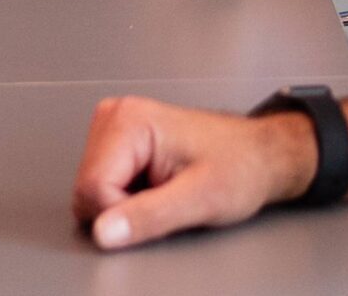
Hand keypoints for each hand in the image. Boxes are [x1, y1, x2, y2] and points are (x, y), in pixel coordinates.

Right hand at [72, 95, 317, 249]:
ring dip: (125, 202)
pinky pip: (101, 186)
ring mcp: (114, 127)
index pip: (92, 189)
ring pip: (91, 191)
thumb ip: (149, 216)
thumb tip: (105, 231)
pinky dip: (126, 195)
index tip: (163, 203)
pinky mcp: (118, 142)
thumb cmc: (241, 167)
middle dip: (123, 208)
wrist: (260, 155)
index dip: (124, 212)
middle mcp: (115, 116)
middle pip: (87, 189)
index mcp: (131, 121)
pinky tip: (156, 184)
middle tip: (166, 196)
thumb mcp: (200, 199)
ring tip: (165, 188)